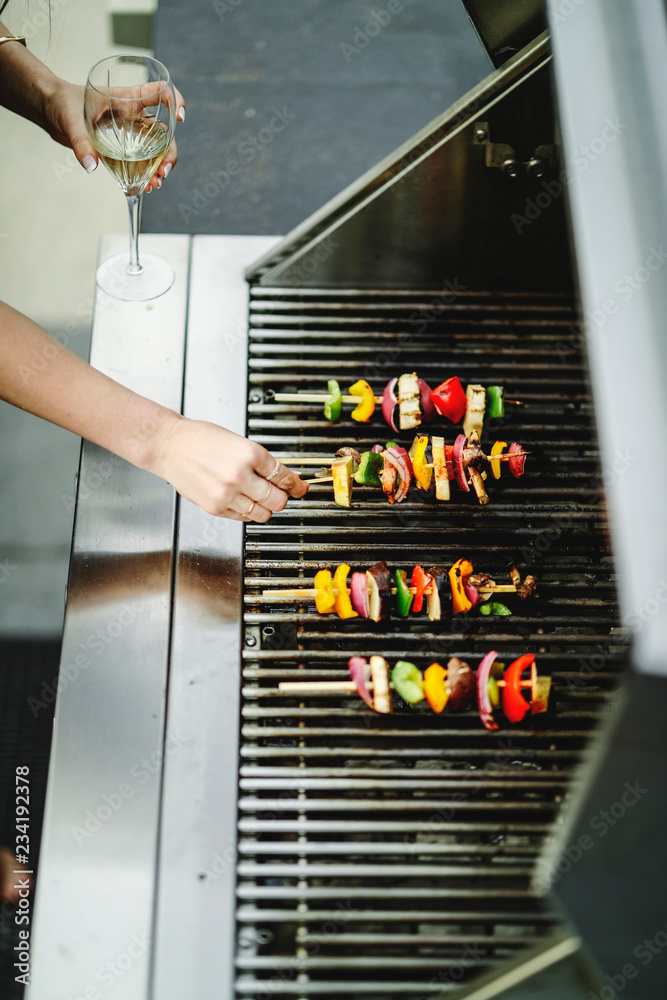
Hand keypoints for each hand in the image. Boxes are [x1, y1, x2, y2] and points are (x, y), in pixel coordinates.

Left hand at [43, 77, 184, 188]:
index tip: (179, 117)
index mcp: (127, 98)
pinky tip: (145, 187)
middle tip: (163, 172)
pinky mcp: (122, 147)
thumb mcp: (69, 119)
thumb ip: (80, 142)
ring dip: (159, 168)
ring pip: (155, 150)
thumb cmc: (61, 102)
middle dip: (168, 153)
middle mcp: (134, 115)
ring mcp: (129, 132)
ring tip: (154, 185)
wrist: (51, 111)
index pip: (160, 92)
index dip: (175, 100)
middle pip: (163, 132)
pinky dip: (145, 175)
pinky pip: (139, 161)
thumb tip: (91, 165)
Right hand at [151, 416, 308, 520]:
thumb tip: (286, 477)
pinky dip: (248, 512)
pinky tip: (242, 499)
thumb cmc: (200, 439)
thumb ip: (262, 462)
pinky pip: (244, 518)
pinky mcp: (216, 507)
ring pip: (264, 514)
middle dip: (283, 497)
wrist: (169, 446)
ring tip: (258, 496)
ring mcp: (228, 494)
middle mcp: (240, 475)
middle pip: (279, 500)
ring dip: (266, 507)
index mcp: (250, 453)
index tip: (300, 488)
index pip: (285, 477)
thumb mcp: (239, 441)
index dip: (296, 485)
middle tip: (280, 493)